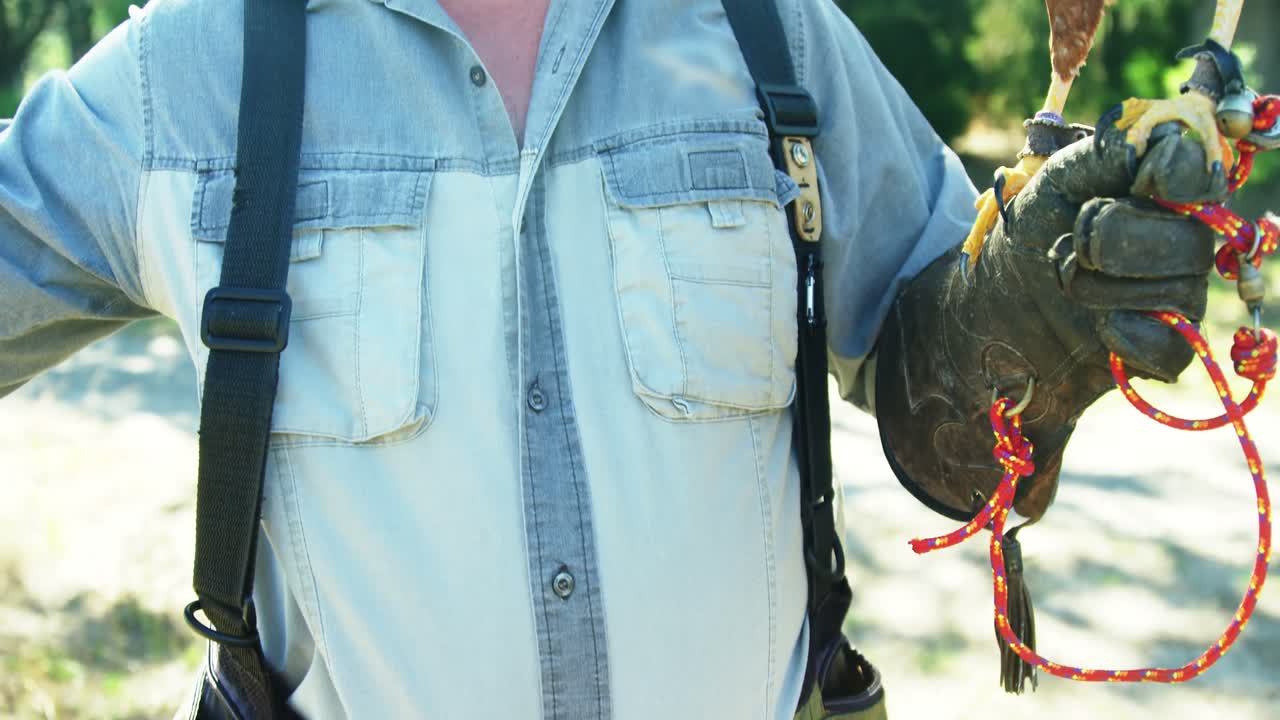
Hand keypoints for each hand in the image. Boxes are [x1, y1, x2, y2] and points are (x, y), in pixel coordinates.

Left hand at [875, 127, 1227, 521]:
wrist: (993, 298)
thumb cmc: (1033, 228)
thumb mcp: (1057, 176)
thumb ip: (1111, 152)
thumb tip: (1171, 139)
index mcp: (1167, 190)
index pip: (1205, 175)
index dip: (1181, 176)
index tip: (1144, 180)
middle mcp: (1187, 240)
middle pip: (1192, 241)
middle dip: (1113, 237)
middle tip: (1072, 238)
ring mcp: (1179, 296)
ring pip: (1178, 293)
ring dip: (1099, 285)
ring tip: (1064, 275)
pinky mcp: (1162, 349)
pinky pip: (1172, 349)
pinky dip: (1128, 336)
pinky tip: (1099, 327)